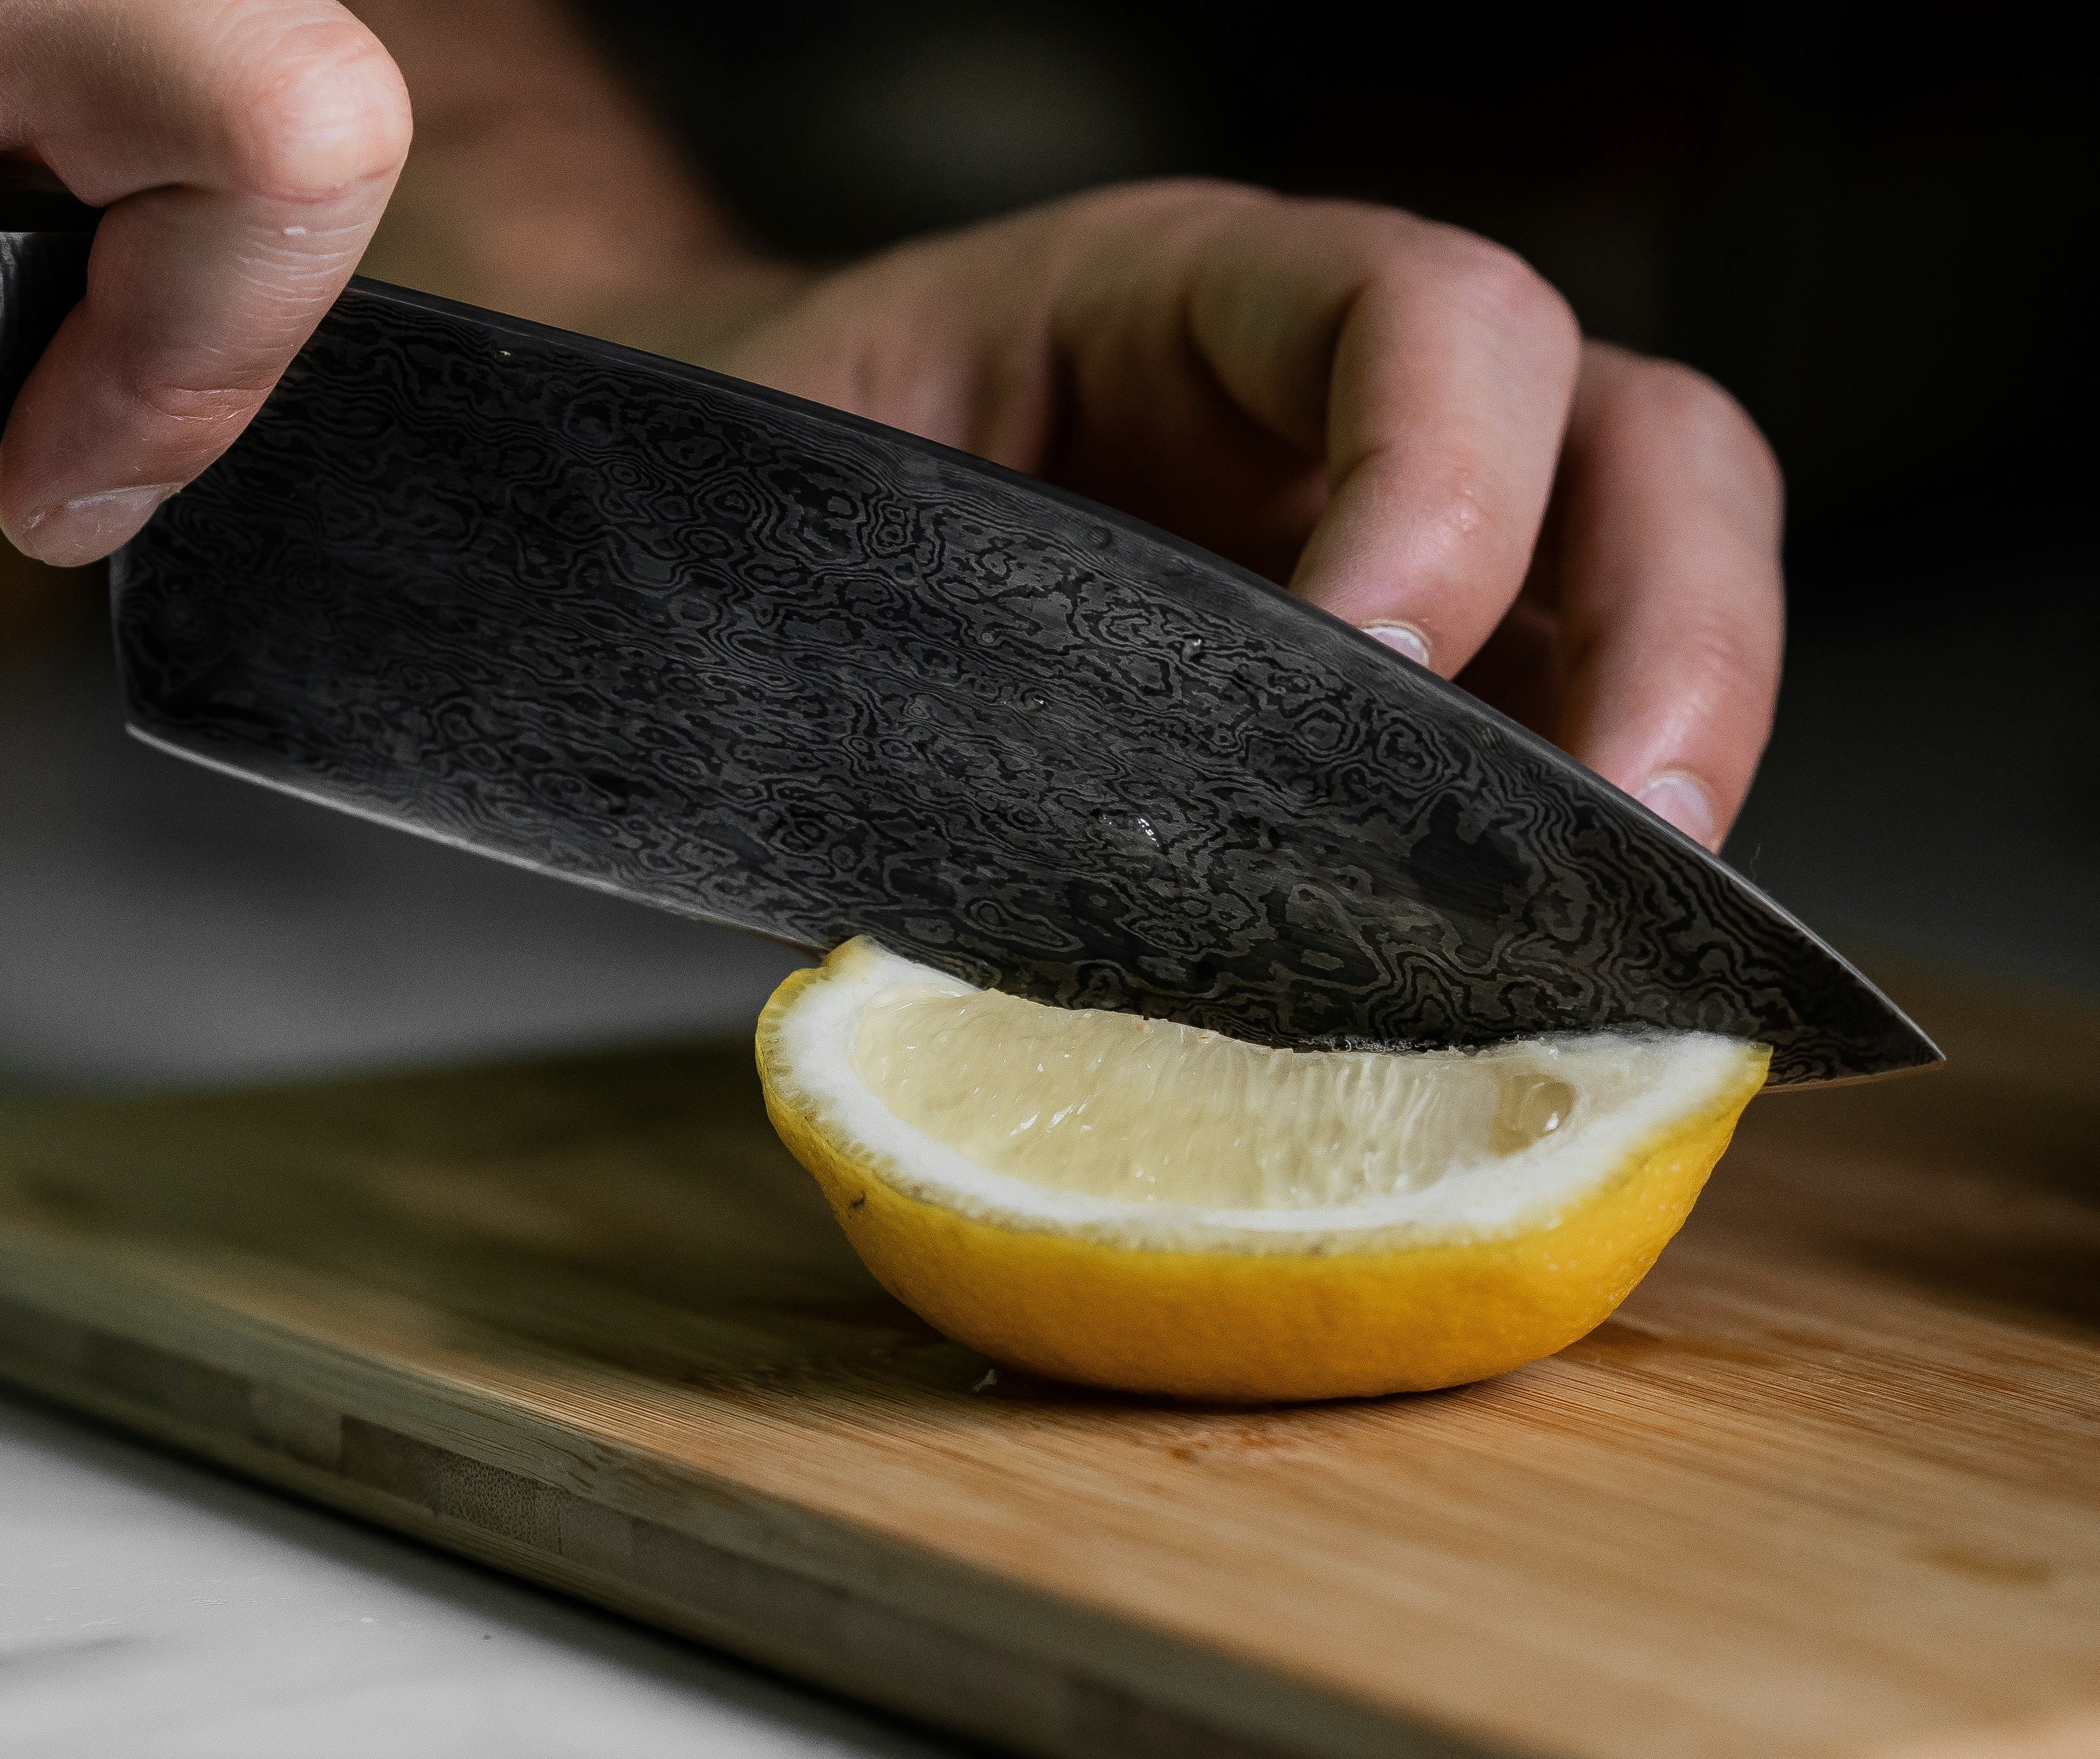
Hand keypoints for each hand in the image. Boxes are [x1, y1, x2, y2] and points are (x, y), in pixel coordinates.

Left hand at [675, 182, 1781, 847]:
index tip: (1378, 685)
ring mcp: (1408, 540)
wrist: (733, 504)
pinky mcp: (1422, 686)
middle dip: (1671, 642)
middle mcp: (1339, 408)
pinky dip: (1590, 854)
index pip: (1421, 317)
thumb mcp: (801, 532)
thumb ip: (897, 666)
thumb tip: (946, 925)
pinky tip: (1553, 973)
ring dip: (1677, 755)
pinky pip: (1568, 734)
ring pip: (1655, 583)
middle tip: (1623, 848)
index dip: (1445, 488)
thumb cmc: (771, 489)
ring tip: (1627, 941)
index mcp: (1189, 302)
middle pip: (1632, 442)